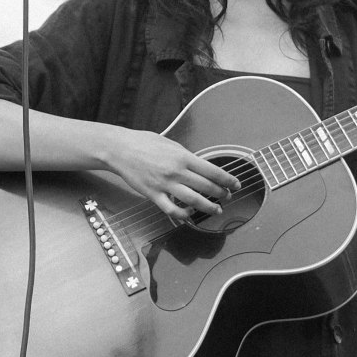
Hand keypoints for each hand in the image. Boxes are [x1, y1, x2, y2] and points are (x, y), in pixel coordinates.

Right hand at [103, 128, 240, 220]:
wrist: (120, 149)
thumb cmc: (145, 143)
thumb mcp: (171, 144)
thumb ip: (186, 156)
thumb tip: (200, 166)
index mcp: (183, 157)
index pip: (213, 171)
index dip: (228, 180)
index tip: (236, 184)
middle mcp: (176, 171)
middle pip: (206, 187)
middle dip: (221, 193)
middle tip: (228, 196)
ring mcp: (164, 184)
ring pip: (193, 200)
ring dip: (208, 207)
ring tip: (217, 209)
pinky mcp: (153, 195)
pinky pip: (172, 209)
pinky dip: (184, 214)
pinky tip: (190, 213)